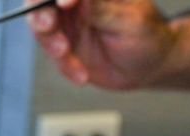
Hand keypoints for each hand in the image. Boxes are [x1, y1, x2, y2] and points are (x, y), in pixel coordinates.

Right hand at [26, 0, 179, 88]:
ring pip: (42, 27)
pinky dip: (64, 65)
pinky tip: (82, 74)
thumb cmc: (147, 37)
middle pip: (42, 1)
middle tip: (48, 26)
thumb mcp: (128, 21)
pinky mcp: (64, 45)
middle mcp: (79, 2)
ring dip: (50, 42)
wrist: (148, 68)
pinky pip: (52, 55)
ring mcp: (69, 23)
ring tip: (65, 54)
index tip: (64, 4)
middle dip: (41, 15)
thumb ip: (101, 8)